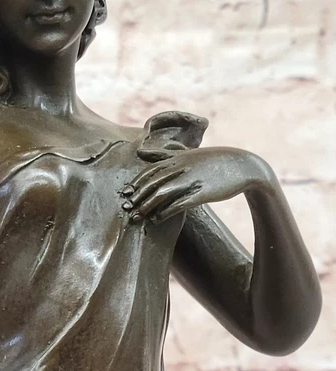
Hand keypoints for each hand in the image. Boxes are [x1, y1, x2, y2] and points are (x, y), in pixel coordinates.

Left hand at [120, 146, 270, 223]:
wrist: (244, 167)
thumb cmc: (216, 161)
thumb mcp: (190, 152)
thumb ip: (167, 153)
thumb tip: (144, 151)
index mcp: (178, 157)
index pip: (150, 170)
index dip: (136, 183)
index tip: (126, 193)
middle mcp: (181, 167)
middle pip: (152, 183)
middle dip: (137, 196)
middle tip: (126, 208)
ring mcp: (191, 180)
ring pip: (161, 194)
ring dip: (147, 206)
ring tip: (138, 217)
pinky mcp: (201, 193)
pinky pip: (178, 204)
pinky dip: (165, 212)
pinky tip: (158, 219)